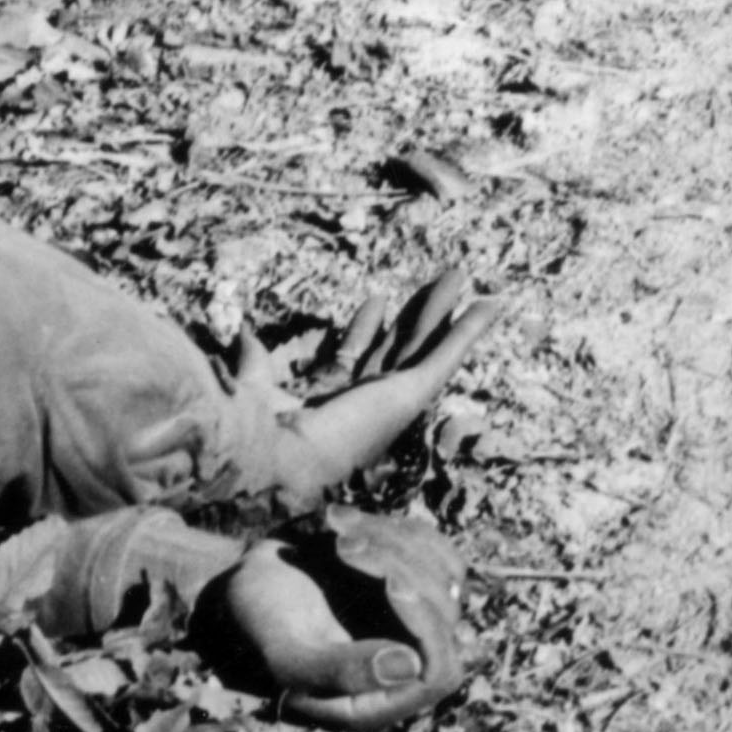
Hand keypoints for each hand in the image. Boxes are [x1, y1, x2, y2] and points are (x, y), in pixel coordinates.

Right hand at [189, 519, 465, 731]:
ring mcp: (413, 622)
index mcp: (379, 700)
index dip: (427, 626)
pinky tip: (344, 523)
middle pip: (446, 615)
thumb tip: (411, 666)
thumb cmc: (257, 627)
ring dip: (391, 542)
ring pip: (445, 574)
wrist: (244, 586)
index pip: (441, 670)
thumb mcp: (285, 654)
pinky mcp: (411, 581)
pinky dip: (392, 527)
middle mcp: (405, 666)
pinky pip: (432, 547)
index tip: (387, 584)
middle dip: (398, 570)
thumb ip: (340, 671)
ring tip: (335, 532)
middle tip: (341, 547)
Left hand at [225, 268, 480, 509]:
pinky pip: (447, 357)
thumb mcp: (258, 381)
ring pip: (428, 345)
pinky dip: (470, 331)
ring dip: (447, 311)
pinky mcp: (411, 395)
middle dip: (417, 312)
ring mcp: (395, 396)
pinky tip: (489, 305)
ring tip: (461, 276)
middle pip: (401, 345)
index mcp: (335, 397)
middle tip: (433, 283)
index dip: (367, 327)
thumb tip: (242, 331)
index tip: (377, 299)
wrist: (277, 455)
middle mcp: (369, 399)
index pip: (359, 355)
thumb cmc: (262, 427)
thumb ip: (255, 358)